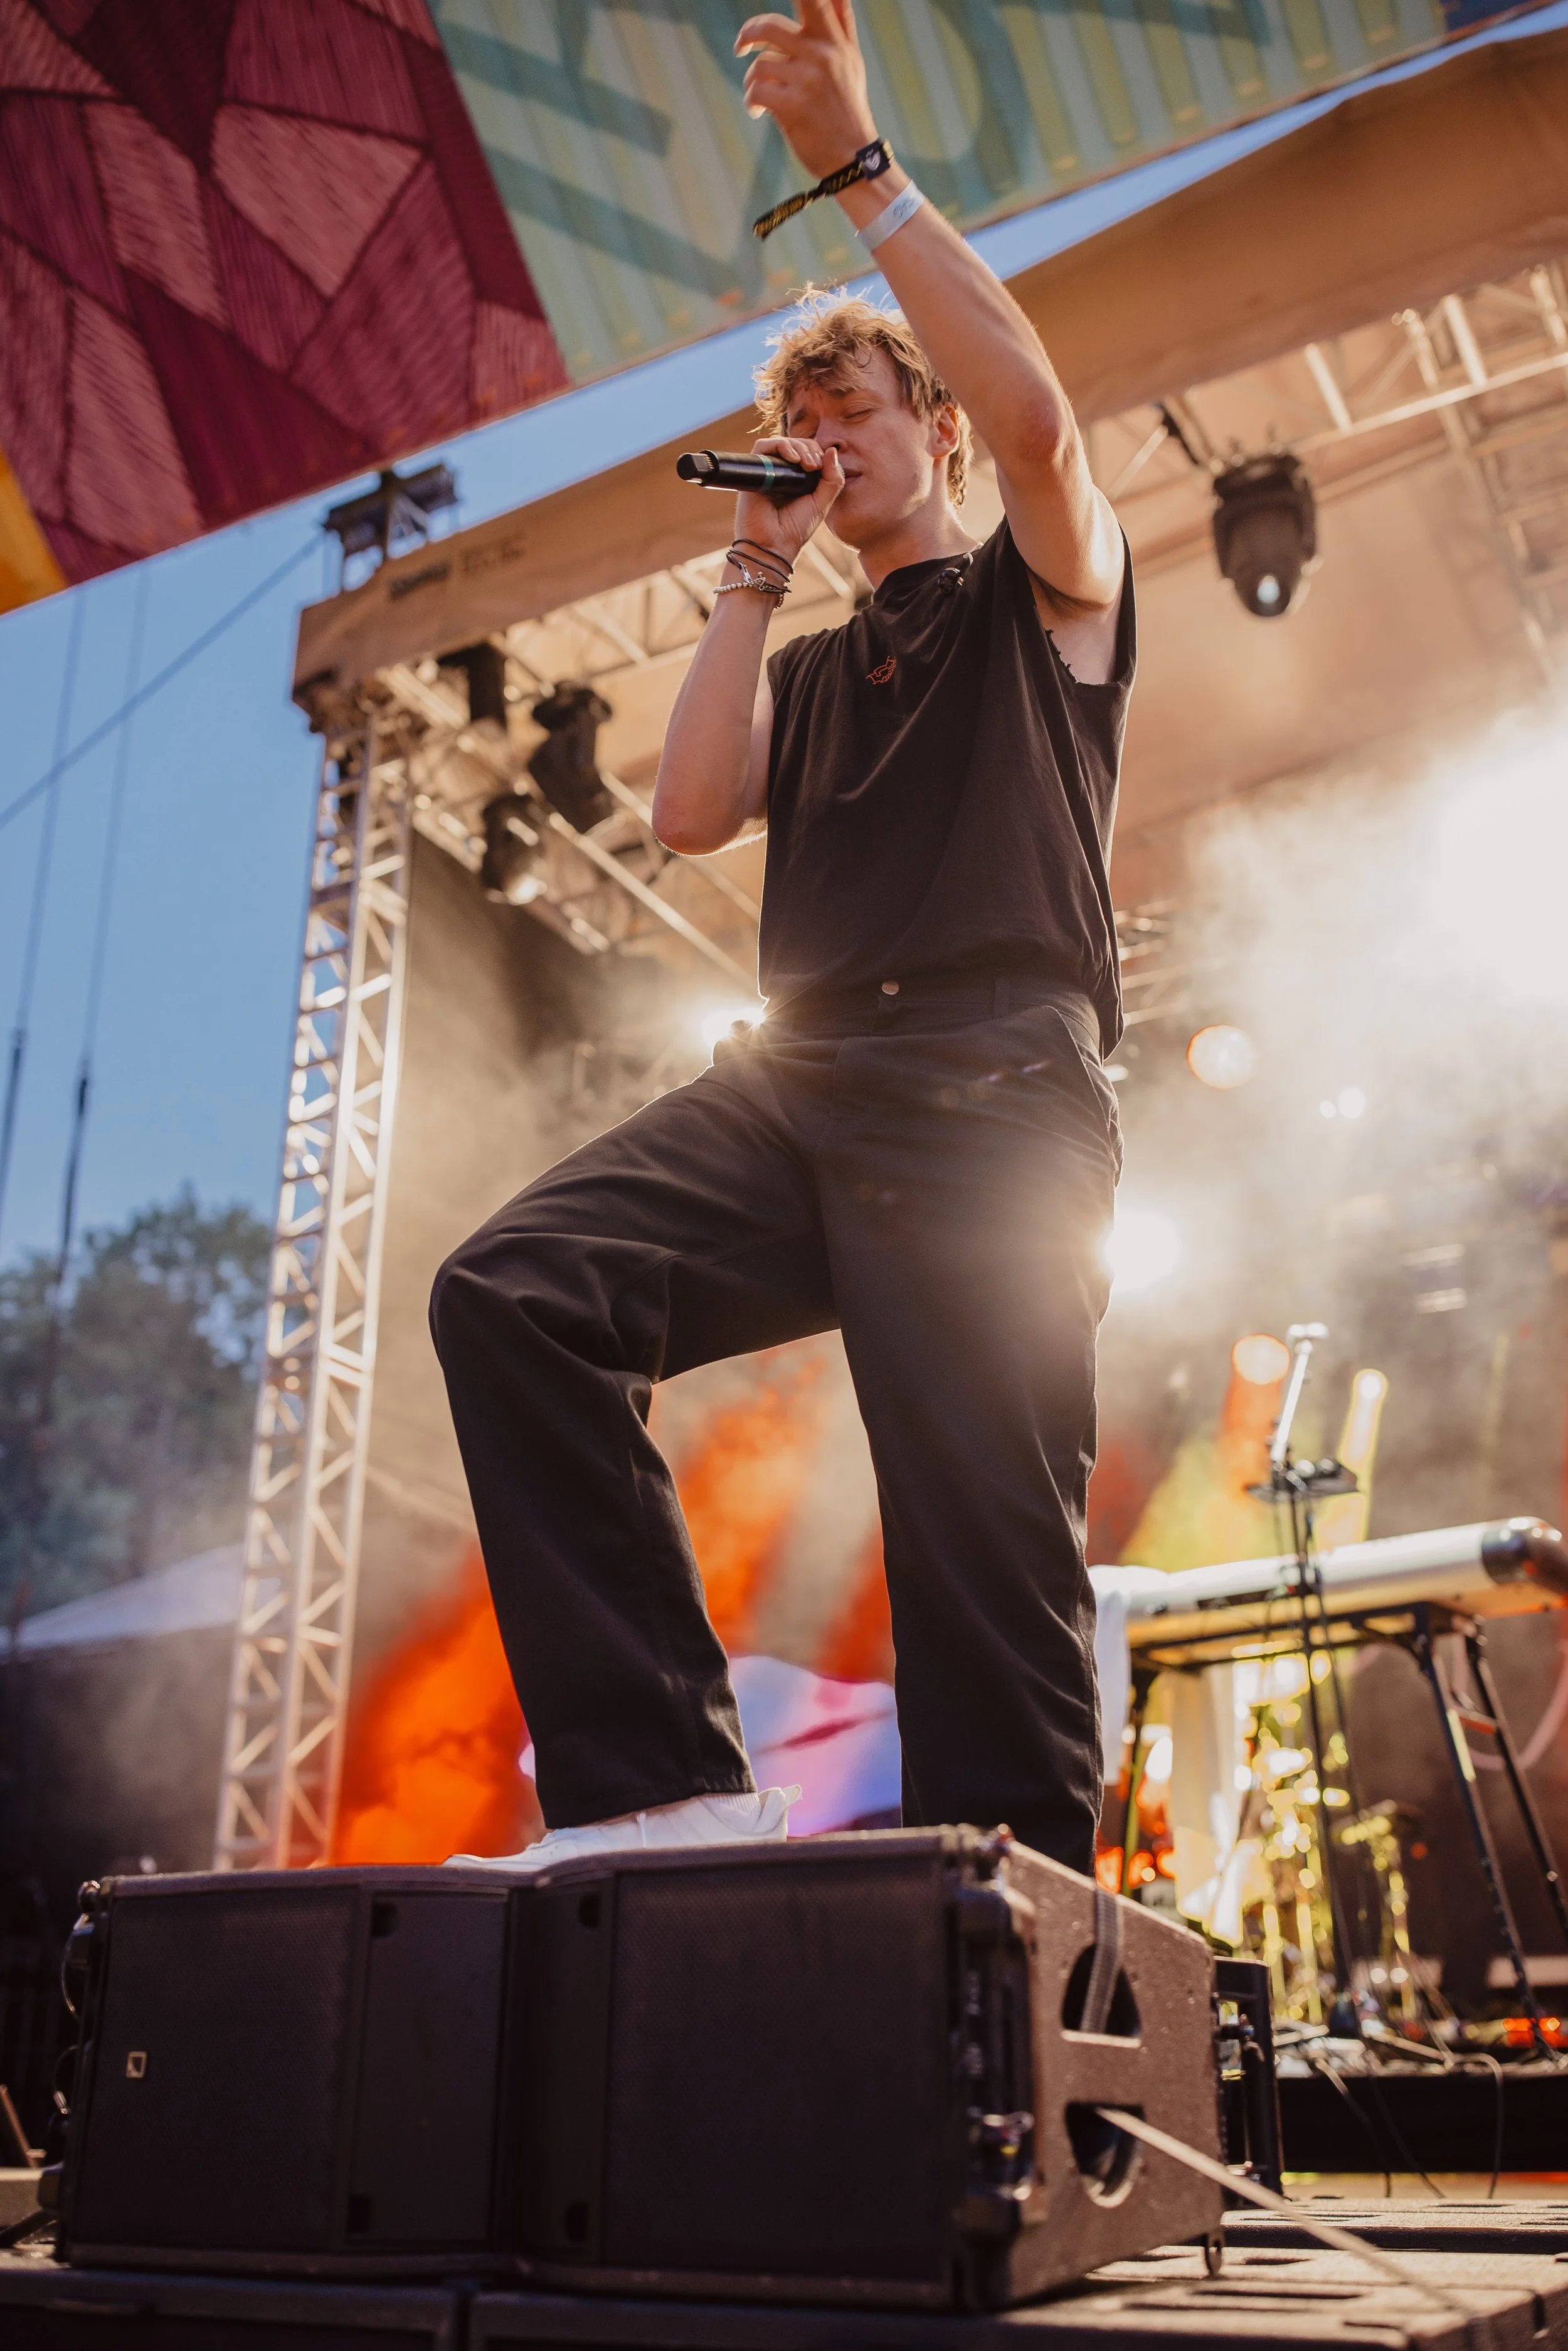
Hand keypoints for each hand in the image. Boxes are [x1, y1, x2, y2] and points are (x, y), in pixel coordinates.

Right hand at [732, 437, 843, 566]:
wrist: (773, 546)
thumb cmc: (795, 529)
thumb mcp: (821, 503)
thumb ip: (832, 479)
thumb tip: (832, 450)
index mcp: (795, 478)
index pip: (807, 450)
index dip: (817, 452)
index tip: (822, 468)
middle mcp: (779, 472)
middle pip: (795, 443)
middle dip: (809, 449)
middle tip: (814, 466)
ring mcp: (766, 471)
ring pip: (781, 442)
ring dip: (798, 447)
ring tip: (807, 464)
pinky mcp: (754, 472)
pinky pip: (763, 446)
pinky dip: (780, 445)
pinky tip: (793, 459)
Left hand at [735, 1, 876, 181]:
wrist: (854, 159)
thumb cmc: (848, 108)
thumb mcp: (851, 60)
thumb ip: (841, 22)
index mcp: (835, 41)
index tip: (766, 14)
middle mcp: (822, 55)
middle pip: (769, 27)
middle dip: (748, 34)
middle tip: (741, 47)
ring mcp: (807, 81)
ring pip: (760, 64)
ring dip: (752, 80)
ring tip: (760, 95)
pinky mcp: (793, 107)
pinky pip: (756, 91)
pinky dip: (752, 102)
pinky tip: (758, 111)